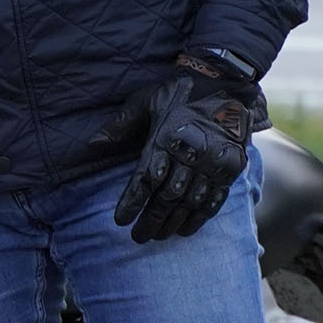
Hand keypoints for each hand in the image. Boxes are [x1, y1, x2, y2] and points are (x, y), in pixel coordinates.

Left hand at [101, 55, 260, 242]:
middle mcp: (190, 153)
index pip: (146, 177)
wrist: (226, 84)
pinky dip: (200, 216)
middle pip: (167, 195)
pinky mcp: (230, 167)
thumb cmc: (179, 93)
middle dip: (151, 219)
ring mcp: (212, 162)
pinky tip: (187, 229)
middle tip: (138, 238)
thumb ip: (120, 125)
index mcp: (166, 138)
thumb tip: (92, 144)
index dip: (132, 201)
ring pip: (190, 201)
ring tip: (159, 236)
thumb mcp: (145, 101)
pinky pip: (215, 198)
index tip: (120, 221)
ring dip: (173, 222)